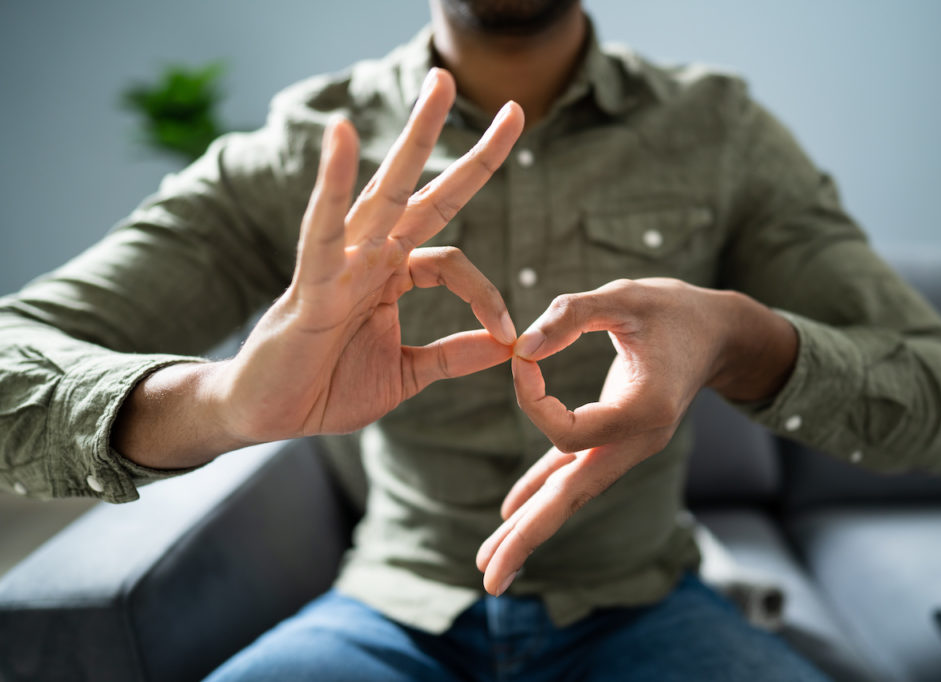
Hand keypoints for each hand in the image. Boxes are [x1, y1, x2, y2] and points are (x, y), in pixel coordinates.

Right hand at [114, 69, 524, 466]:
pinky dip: (331, 185)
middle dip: (465, 151)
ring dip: (414, 138)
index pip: (453, 260)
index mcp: (390, 276)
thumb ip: (454, 356)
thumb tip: (507, 346)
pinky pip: (322, 230)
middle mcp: (368, 258)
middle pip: (422, 192)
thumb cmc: (326, 388)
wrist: (268, 415)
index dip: (487, 294)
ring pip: (382, 192)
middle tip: (512, 108)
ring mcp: (339, 265)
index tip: (508, 333)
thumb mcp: (407, 373)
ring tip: (440, 84)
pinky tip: (339, 136)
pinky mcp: (309, 287)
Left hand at [475, 278, 796, 594]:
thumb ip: (572, 314)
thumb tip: (521, 348)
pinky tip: (512, 515)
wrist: (720, 333)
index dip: (531, 398)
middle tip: (489, 582)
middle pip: (573, 500)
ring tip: (491, 566)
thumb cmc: (675, 310)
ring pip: (571, 496)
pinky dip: (542, 493)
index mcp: (644, 412)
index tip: (521, 354)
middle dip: (529, 539)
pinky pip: (573, 474)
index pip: (567, 431)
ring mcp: (627, 447)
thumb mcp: (625, 298)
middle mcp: (636, 441)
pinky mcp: (616, 440)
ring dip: (530, 529)